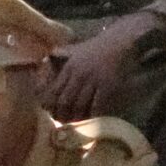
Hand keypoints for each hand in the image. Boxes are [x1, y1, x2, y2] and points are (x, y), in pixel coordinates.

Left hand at [44, 12, 164, 119]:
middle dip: (62, 115)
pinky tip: (92, 120)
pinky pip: (97, 106)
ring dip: (77, 118)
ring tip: (76, 124)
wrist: (121, 41)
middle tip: (64, 124)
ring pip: (79, 106)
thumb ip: (61, 57)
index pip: (54, 91)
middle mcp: (79, 74)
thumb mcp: (76, 50)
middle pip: (65, 101)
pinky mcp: (108, 86)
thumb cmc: (98, 48)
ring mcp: (94, 81)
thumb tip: (44, 62)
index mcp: (69, 67)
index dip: (50, 106)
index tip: (51, 114)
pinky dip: (93, 116)